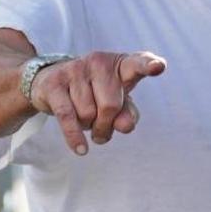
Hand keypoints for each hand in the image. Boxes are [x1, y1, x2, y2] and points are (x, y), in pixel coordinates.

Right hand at [28, 51, 166, 155]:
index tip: (158, 67)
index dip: (149, 65)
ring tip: (86, 119)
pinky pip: (67, 116)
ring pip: (87, 114)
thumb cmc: (95, 93)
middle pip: (110, 106)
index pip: (138, 63)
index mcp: (121, 64)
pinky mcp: (54, 83)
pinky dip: (75, 136)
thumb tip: (125, 126)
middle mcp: (99, 62)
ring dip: (88, 126)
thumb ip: (127, 114)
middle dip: (106, 124)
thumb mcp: (118, 103)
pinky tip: (81, 149)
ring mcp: (75, 69)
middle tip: (101, 127)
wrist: (52, 82)